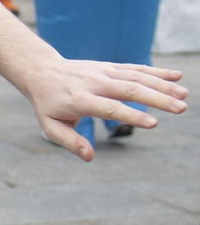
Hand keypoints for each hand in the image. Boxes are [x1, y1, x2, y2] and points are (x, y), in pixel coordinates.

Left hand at [24, 58, 185, 158]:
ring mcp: (104, 73)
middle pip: (129, 90)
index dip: (132, 115)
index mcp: (80, 100)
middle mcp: (95, 83)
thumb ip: (70, 141)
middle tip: (181, 108)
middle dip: (157, 98)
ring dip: (162, 85)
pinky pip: (135, 68)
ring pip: (136, 77)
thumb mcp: (50, 125)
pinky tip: (177, 75)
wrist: (41, 71)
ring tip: (184, 95)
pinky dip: (156, 71)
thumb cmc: (47, 104)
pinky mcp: (110, 67)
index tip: (154, 124)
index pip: (110, 108)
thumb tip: (89, 157)